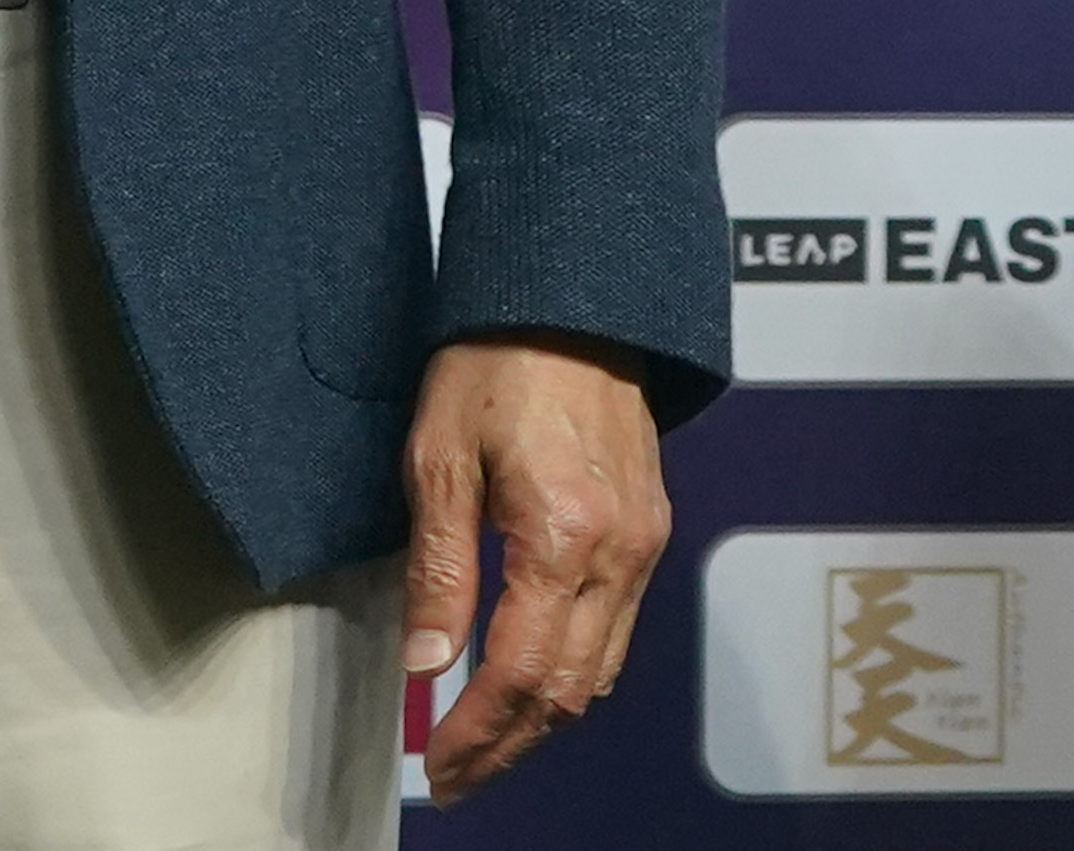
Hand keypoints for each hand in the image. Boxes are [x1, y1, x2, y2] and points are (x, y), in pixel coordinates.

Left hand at [402, 331, 669, 802]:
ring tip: (486, 740)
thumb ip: (438, 566)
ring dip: (543, 717)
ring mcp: (644, 545)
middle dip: (511, 743)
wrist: (570, 302)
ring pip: (599, 671)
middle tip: (458, 772)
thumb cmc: (498, 358)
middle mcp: (618, 552)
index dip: (477, 730)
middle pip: (568, 690)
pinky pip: (616, 631)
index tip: (439, 762)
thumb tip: (424, 659)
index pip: (518, 672)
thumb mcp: (439, 455)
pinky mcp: (649, 532)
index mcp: (563, 534)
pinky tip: (531, 678)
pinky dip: (572, 671)